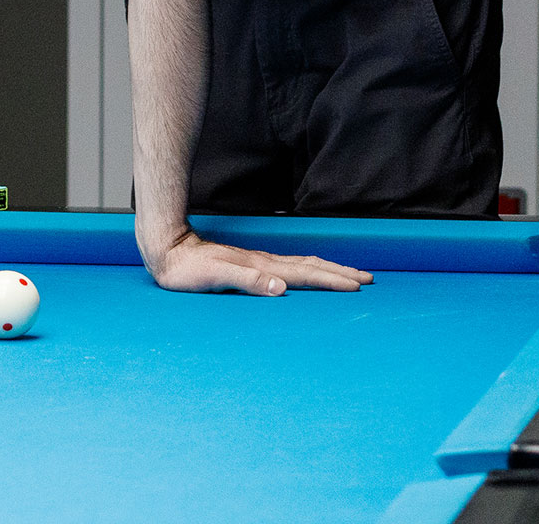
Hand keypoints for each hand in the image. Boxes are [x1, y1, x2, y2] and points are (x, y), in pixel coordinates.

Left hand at [141, 228, 373, 296]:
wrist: (169, 250)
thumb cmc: (189, 270)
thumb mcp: (216, 279)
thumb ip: (248, 282)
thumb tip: (281, 288)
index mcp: (262, 267)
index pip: (306, 275)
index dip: (332, 280)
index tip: (357, 285)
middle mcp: (266, 263)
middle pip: (312, 266)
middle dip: (341, 272)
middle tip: (369, 279)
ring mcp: (260, 262)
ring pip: (304, 265)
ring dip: (330, 269)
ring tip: (350, 274)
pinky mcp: (252, 265)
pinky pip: (291, 267)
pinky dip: (310, 271)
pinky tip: (310, 275)